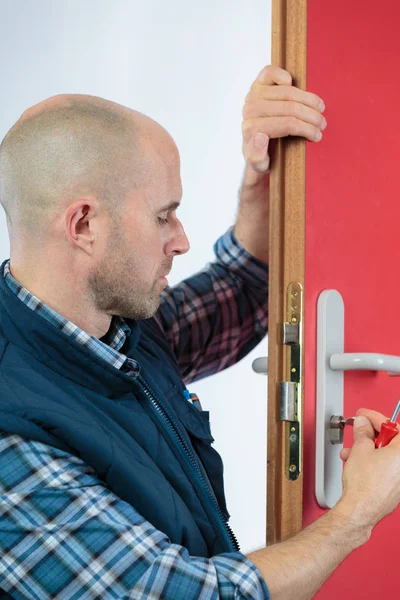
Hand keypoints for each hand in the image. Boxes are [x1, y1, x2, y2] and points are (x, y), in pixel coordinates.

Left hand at [241, 65, 326, 172]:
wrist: (256, 144)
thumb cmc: (262, 155)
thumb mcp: (259, 164)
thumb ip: (256, 157)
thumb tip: (260, 136)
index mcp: (251, 129)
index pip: (287, 124)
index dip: (307, 128)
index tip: (318, 135)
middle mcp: (249, 110)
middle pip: (290, 107)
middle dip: (311, 116)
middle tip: (323, 124)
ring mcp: (253, 95)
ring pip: (287, 91)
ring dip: (308, 100)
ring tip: (320, 109)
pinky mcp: (256, 84)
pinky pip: (269, 72)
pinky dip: (283, 75)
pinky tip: (294, 83)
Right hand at [335, 409, 399, 532]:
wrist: (360, 510)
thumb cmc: (364, 485)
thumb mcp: (360, 449)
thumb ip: (363, 431)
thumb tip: (363, 424)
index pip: (393, 427)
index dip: (375, 417)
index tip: (364, 415)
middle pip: (390, 441)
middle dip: (370, 435)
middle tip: (358, 431)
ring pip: (386, 455)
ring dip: (367, 450)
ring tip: (351, 452)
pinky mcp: (396, 488)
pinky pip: (385, 467)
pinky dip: (372, 462)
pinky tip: (356, 464)